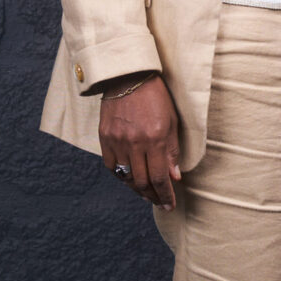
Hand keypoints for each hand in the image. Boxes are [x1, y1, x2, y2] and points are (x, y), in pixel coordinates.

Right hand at [99, 74, 181, 209]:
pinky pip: (112, 166)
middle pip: (143, 182)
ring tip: (147, 195)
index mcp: (155, 139)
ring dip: (138, 190)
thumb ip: (172, 151)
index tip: (170, 205)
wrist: (128, 75)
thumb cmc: (156, 96)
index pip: (161, 178)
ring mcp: (117, 141)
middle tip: (160, 203)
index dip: (166, 195)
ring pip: (126, 177)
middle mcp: (135, 143)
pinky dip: (121, 176)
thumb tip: (175, 177)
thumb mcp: (172, 121)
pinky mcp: (105, 137)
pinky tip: (129, 179)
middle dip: (153, 196)